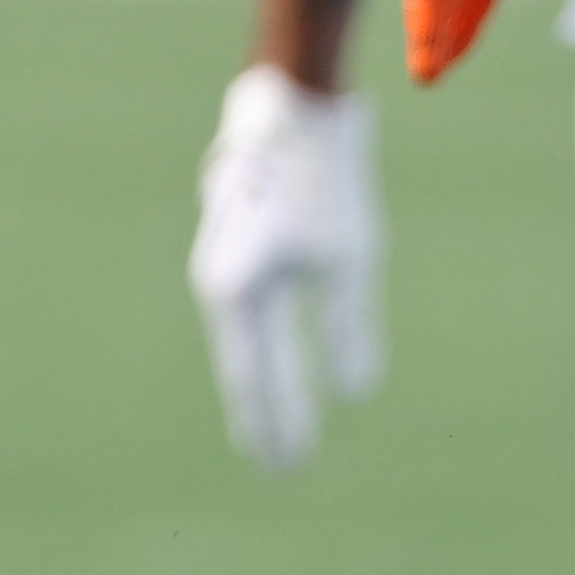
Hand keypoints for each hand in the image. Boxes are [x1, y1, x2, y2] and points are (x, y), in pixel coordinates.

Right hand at [190, 67, 382, 470]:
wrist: (293, 105)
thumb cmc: (324, 180)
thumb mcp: (348, 260)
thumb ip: (347, 327)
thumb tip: (355, 394)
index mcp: (237, 291)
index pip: (257, 379)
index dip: (275, 425)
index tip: (288, 469)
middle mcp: (219, 280)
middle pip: (244, 365)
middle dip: (263, 416)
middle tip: (278, 466)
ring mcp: (222, 259)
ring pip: (242, 340)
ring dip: (258, 384)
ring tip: (269, 423)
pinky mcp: (235, 242)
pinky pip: (246, 312)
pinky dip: (259, 345)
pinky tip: (270, 360)